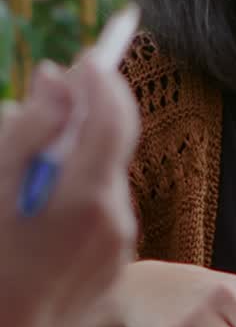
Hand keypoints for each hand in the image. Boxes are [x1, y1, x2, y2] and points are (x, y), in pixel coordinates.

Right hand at [0, 59, 138, 326]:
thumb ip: (29, 128)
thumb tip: (57, 81)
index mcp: (88, 196)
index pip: (114, 116)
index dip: (101, 80)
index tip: (84, 59)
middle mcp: (116, 219)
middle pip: (109, 147)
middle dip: (83, 119)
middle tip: (50, 99)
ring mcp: (117, 247)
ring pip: (102, 180)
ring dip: (73, 162)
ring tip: (27, 171)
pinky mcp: (110, 267)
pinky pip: (99, 214)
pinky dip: (75, 197)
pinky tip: (38, 211)